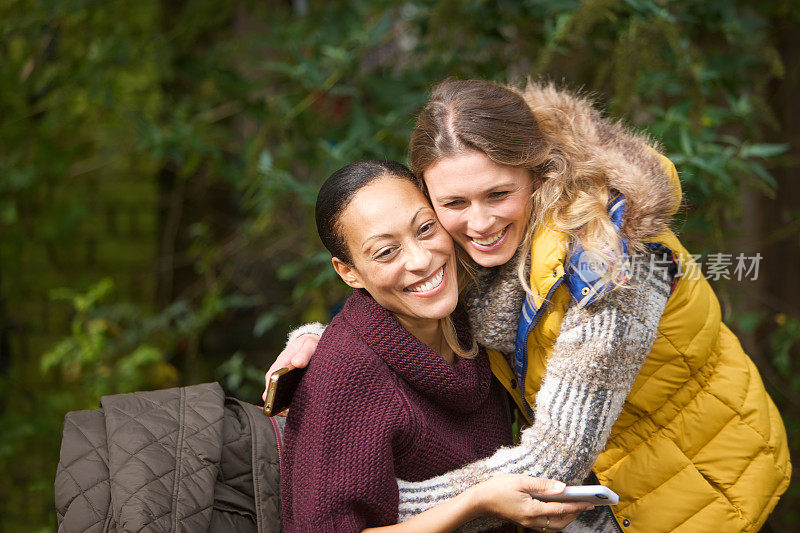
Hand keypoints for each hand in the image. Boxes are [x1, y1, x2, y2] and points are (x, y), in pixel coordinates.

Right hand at [262, 333, 319, 403]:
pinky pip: (284, 396)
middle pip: (270, 390)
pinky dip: (287, 403)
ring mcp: (282, 380)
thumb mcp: (309, 345)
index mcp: (280, 363)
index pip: (270, 378)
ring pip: (276, 395)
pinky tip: (295, 409)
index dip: (271, 389)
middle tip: (284, 410)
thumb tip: (297, 363)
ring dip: (280, 404)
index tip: (276, 398)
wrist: (311, 344)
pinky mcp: (288, 385)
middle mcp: (277, 373)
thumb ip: (304, 353)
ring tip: (290, 412)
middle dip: (274, 401)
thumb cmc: (309, 344)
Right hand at [468, 475, 591, 529]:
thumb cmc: (497, 488)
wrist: (479, 500)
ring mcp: (527, 523)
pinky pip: (545, 526)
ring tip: (574, 507)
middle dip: (574, 514)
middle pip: (560, 522)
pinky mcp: (524, 522)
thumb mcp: (520, 480)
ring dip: (566, 519)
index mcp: (532, 510)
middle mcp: (531, 520)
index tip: (589, 502)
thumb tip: (562, 487)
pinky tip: (557, 510)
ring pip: (553, 527)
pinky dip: (555, 520)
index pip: (560, 509)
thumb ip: (543, 484)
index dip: (577, 506)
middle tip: (585, 504)